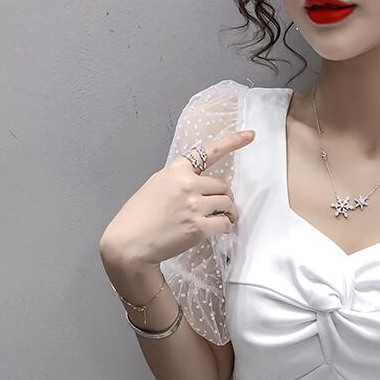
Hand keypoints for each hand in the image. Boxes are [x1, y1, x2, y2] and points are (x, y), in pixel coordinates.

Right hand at [99, 128, 255, 265]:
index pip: (207, 151)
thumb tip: (201, 188)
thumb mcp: (156, 187)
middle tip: (217, 209)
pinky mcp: (198, 226)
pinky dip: (225, 227)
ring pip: (227, 203)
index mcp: (175, 171)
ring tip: (217, 220)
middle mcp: (186, 184)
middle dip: (223, 198)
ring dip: (227, 213)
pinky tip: (216, 230)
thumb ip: (179, 182)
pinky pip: (225, 223)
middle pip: (223, 185)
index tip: (249, 135)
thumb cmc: (138, 218)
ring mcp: (193, 205)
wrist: (129, 244)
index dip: (232, 142)